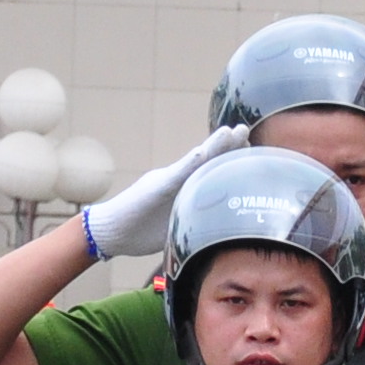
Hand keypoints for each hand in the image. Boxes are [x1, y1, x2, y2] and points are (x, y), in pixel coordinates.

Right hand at [79, 123, 249, 262]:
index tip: (253, 151)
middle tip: (246, 130)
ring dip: (214, 146)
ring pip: (196, 161)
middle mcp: (178, 180)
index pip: (213, 171)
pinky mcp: (157, 187)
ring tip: (231, 132)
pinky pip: (177, 174)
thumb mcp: (176, 227)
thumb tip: (216, 234)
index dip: (232, 161)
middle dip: (228, 146)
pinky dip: (190, 162)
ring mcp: (168, 181)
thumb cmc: (141, 232)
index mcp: (186, 189)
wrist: (111, 232)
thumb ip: (193, 223)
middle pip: (208, 160)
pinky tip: (203, 152)